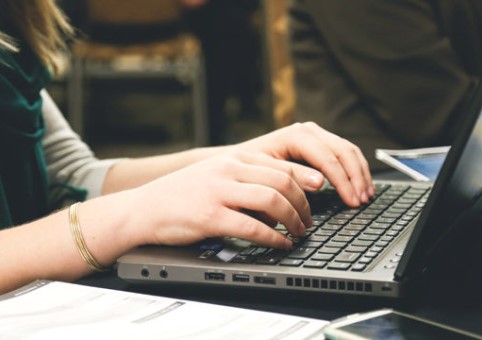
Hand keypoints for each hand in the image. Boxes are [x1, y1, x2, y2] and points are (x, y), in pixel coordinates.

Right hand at [130, 150, 317, 248]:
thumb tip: (279, 198)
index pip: (280, 166)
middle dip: (303, 204)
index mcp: (232, 159)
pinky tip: (280, 244)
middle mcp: (228, 170)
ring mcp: (219, 191)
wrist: (144, 208)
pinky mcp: (210, 216)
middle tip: (309, 221)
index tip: (316, 197)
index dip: (304, 184)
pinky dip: (273, 237)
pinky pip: (253, 227)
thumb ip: (244, 180)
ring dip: (293, 219)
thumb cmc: (181, 195)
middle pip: (282, 182)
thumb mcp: (215, 175)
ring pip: (272, 201)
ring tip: (299, 233)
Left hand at [237, 122, 374, 206]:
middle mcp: (308, 131)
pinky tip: (360, 186)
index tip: (352, 201)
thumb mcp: (266, 174)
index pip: (328, 157)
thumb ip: (292, 176)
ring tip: (366, 196)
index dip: (343, 181)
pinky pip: (345, 154)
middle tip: (362, 201)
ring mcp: (315, 135)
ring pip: (348, 151)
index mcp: (295, 135)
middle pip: (344, 151)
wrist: (238, 161)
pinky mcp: (319, 144)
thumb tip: (320, 182)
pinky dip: (355, 170)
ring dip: (360, 174)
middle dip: (356, 178)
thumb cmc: (248, 169)